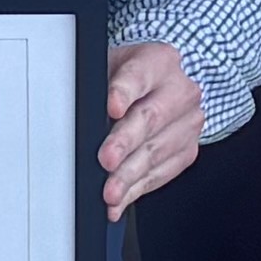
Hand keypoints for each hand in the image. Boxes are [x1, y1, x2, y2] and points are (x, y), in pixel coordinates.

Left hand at [97, 40, 209, 217]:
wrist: (161, 88)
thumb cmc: (127, 79)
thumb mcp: (111, 69)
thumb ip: (98, 87)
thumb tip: (72, 117)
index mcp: (158, 61)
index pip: (139, 76)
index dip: (124, 92)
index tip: (112, 107)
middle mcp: (180, 90)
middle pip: (150, 118)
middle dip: (126, 143)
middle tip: (106, 160)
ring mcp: (188, 122)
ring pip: (157, 152)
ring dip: (130, 176)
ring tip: (110, 191)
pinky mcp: (187, 150)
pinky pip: (161, 174)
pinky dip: (137, 189)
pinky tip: (120, 200)